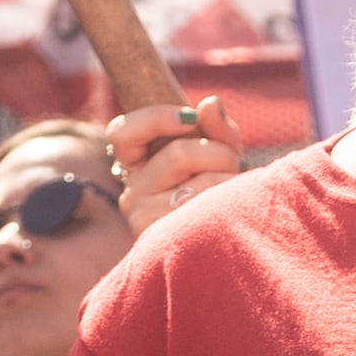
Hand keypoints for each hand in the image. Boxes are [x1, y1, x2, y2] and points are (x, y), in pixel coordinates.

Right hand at [103, 101, 230, 238]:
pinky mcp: (163, 242)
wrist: (221, 251)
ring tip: (232, 196)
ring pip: (202, 182)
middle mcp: (132, 193)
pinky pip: (210, 209)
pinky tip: (230, 214)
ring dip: (231, 181)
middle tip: (230, 168)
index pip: (122, 132)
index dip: (155, 118)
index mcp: (136, 167)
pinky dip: (232, 203)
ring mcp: (143, 219)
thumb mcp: (217, 155)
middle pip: (179, 153)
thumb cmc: (216, 196)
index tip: (189, 118)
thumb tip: (210, 104)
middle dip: (220, 153)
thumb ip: (215, 128)